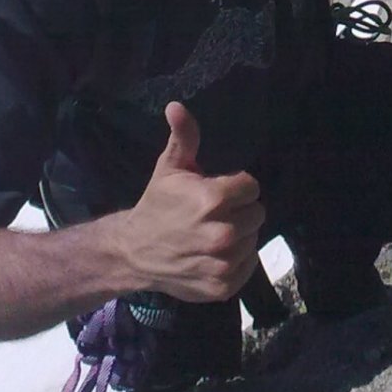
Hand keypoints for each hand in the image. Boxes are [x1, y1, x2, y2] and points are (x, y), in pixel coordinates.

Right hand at [123, 101, 264, 302]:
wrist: (134, 252)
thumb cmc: (157, 205)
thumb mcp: (169, 167)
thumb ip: (184, 135)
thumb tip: (176, 105)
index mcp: (213, 199)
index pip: (251, 187)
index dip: (237, 187)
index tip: (219, 191)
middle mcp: (222, 233)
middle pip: (257, 213)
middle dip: (240, 210)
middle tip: (216, 213)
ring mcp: (223, 262)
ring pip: (253, 239)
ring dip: (239, 235)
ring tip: (214, 233)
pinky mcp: (223, 286)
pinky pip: (248, 266)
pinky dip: (236, 261)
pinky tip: (215, 254)